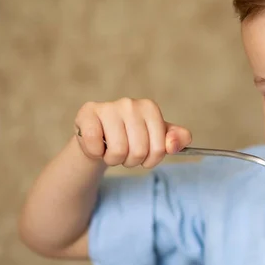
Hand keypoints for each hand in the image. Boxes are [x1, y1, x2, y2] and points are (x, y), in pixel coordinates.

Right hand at [74, 97, 191, 167]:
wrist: (100, 137)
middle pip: (139, 151)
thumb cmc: (132, 137)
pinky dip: (96, 154)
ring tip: (111, 150)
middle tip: (125, 153)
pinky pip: (95, 146)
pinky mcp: (87, 114)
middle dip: (132, 161)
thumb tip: (172, 145)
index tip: (144, 155)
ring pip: (118, 151)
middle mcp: (130, 104)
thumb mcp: (158, 138)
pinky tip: (97, 146)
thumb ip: (177, 140)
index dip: (151, 160)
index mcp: (150, 108)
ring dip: (114, 159)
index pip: (160, 148)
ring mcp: (108, 107)